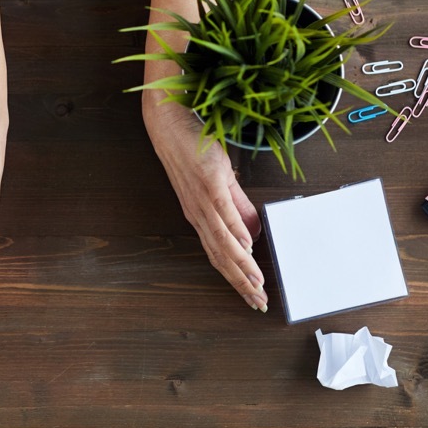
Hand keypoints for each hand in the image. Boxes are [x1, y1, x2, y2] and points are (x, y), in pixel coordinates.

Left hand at [143, 92, 268, 311]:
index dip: (235, 278)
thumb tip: (251, 233)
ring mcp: (203, 201)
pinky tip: (247, 248)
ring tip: (256, 284)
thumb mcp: (218, 183)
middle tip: (258, 302)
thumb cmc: (192, 150)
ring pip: (224, 242)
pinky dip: (236, 233)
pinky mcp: (210, 185)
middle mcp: (198, 214)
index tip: (251, 296)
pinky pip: (224, 214)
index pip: (219, 255)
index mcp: (199, 216)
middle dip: (241, 283)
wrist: (169, 124)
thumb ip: (236, 208)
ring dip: (241, 266)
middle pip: (221, 257)